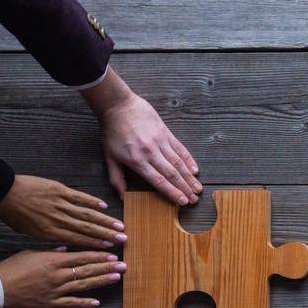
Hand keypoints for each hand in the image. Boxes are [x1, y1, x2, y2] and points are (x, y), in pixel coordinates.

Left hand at [0, 174, 125, 248]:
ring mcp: (59, 203)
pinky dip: (92, 201)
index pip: (77, 239)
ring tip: (119, 225)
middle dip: (106, 234)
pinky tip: (104, 206)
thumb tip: (63, 243)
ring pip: (86, 214)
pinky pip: (79, 197)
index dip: (95, 244)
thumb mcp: (27, 232)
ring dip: (105, 220)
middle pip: (87, 228)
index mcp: (49, 231)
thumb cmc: (12, 213)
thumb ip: (47, 237)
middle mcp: (57, 219)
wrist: (2, 191)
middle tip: (123, 239)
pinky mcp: (59, 190)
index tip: (109, 248)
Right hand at [0, 249, 124, 307]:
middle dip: (107, 267)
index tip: (113, 254)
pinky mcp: (50, 304)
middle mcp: (57, 275)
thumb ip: (51, 252)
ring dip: (102, 281)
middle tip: (124, 265)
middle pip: (87, 270)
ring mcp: (55, 291)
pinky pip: (71, 303)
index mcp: (53, 260)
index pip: (82, 256)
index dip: (99, 256)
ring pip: (83, 285)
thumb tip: (66, 248)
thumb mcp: (31, 253)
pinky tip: (97, 301)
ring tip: (117, 278)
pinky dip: (84, 302)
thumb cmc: (11, 268)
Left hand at [83, 69, 201, 203]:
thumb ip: (116, 178)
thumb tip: (122, 197)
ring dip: (189, 177)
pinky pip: (180, 148)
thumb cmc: (112, 132)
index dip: (171, 192)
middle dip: (184, 188)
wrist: (118, 105)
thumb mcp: (109, 157)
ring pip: (178, 163)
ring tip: (198, 188)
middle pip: (172, 174)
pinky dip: (189, 159)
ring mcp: (160, 141)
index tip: (181, 202)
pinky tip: (195, 169)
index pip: (158, 180)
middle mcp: (151, 152)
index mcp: (136, 160)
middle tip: (194, 200)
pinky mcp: (166, 132)